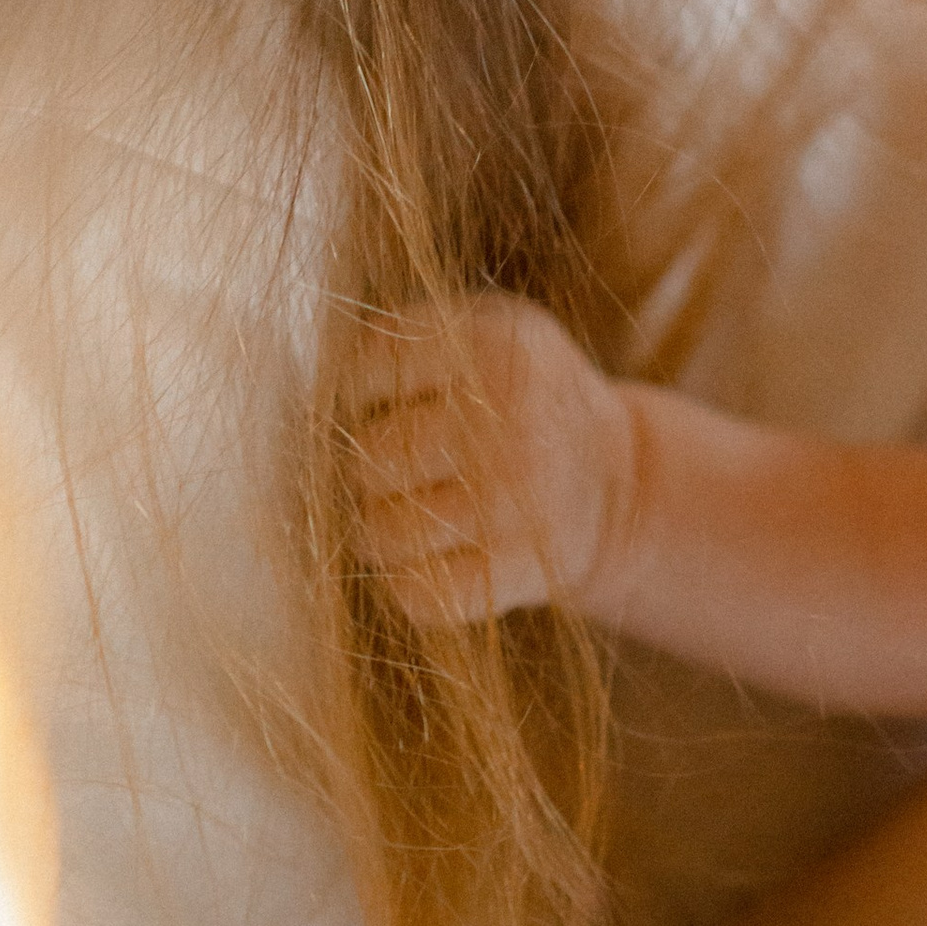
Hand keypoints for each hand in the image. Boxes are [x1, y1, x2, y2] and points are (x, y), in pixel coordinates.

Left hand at [342, 291, 637, 624]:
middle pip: (367, 458)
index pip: (364, 369)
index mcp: (496, 347)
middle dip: (367, 466)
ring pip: (379, 533)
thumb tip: (313, 386)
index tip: (381, 401)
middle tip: (396, 464)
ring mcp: (513, 503)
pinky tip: (432, 554)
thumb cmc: (522, 396)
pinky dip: (408, 581)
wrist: (614, 477)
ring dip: (379, 528)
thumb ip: (406, 335)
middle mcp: (508, 422)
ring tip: (408, 509)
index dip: (356, 391)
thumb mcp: (489, 331)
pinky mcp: (516, 571)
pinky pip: (414, 594)